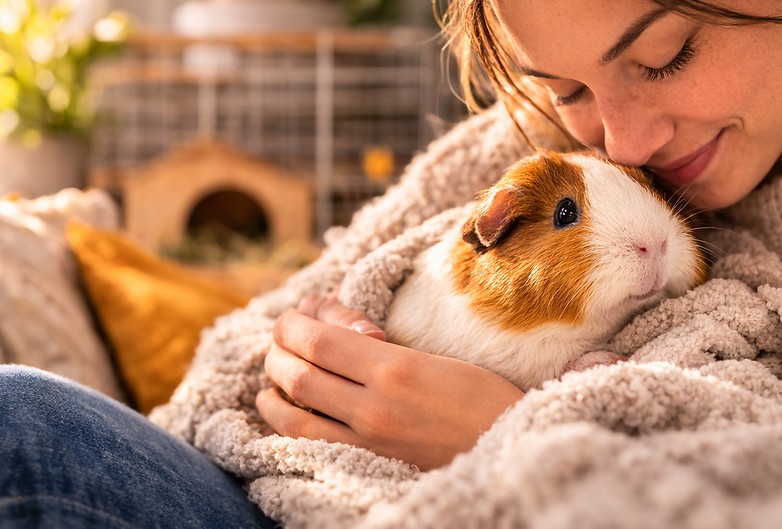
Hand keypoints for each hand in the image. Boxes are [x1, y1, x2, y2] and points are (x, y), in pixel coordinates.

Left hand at [257, 295, 524, 470]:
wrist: (511, 444)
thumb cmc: (481, 394)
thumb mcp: (433, 356)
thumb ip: (379, 346)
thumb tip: (331, 327)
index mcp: (394, 366)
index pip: (317, 341)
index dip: (293, 326)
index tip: (291, 317)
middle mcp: (374, 405)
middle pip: (299, 373)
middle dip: (278, 352)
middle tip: (279, 343)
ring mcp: (369, 440)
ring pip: (295, 415)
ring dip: (273, 392)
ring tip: (269, 382)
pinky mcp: (371, 464)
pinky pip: (312, 446)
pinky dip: (287, 428)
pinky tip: (282, 416)